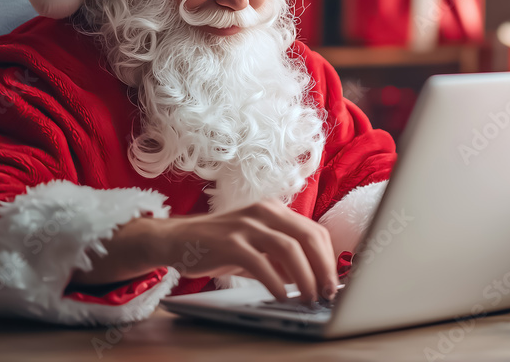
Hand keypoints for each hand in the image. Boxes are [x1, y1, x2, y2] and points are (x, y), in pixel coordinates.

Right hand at [71, 198, 338, 303]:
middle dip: (323, 267)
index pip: (314, 231)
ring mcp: (246, 225)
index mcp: (274, 211)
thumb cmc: (219, 244)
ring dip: (304, 276)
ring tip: (309, 298)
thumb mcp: (256, 245)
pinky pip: (259, 262)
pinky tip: (281, 297)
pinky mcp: (229, 242)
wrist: (175, 239)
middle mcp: (264, 212)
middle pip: (307, 236)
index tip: (333, 282)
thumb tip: (313, 279)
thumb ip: (282, 258)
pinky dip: (275, 281)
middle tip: (328, 293)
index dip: (329, 258)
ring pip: (288, 248)